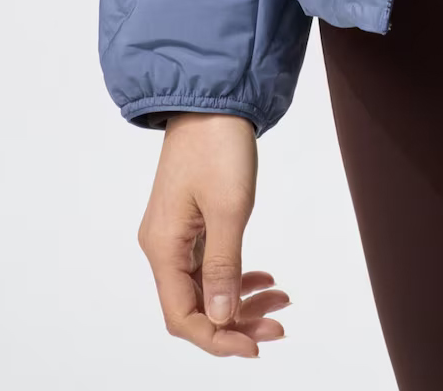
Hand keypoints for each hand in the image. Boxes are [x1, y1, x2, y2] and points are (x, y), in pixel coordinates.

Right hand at [136, 111, 290, 356]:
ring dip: (240, 301)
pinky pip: (209, 265)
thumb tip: (222, 320)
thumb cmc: (218, 145)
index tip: (256, 346)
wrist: (213, 96)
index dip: (217, 338)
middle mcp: (163, 247)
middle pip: (194, 307)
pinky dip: (236, 276)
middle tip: (279, 323)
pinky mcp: (190, 221)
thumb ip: (224, 268)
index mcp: (163, 248)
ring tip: (280, 299)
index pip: (182, 316)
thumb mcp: (229, 208)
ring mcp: (175, 234)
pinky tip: (263, 279)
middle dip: (236, 322)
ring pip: (205, 288)